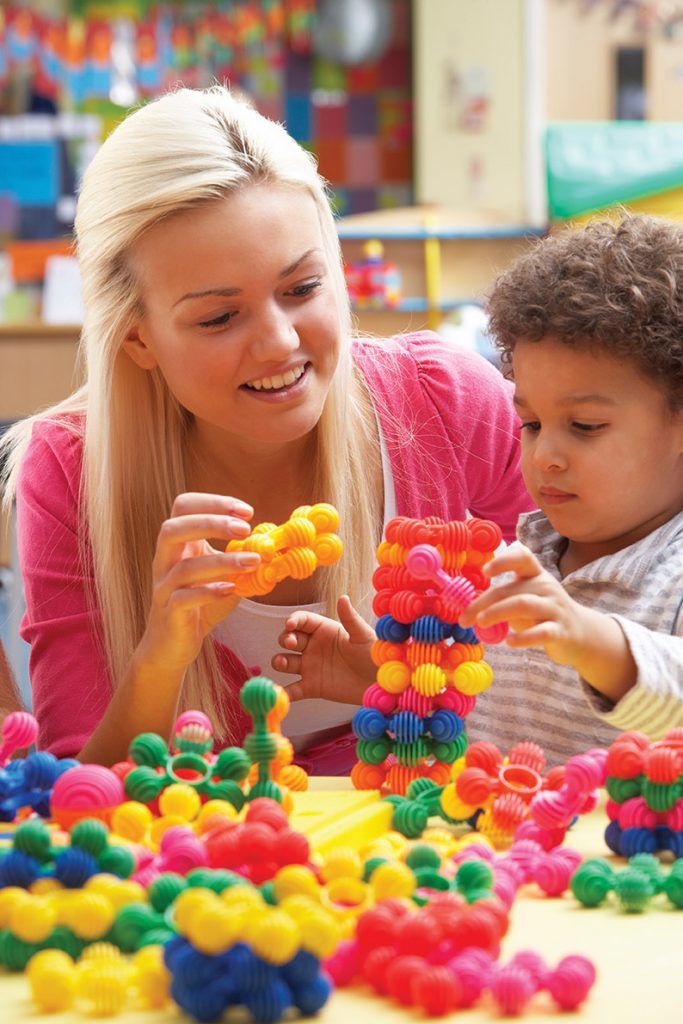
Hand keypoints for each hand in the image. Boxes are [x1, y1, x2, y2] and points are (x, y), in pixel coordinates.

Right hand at [138, 492, 259, 673]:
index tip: (246, 512)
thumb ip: (244, 559)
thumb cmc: (200, 605)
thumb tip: (279, 546)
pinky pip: (183, 598)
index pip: (184, 507)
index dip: (214, 502)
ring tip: (253, 560)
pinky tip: (231, 589)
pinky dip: (209, 591)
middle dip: (211, 523)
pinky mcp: (169, 613)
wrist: (172, 645)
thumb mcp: (225, 575)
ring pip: (183, 568)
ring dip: (222, 561)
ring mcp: (164, 587)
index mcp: (178, 545)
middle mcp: (164, 561)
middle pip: (173, 528)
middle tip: (245, 529)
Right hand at [272, 595, 375, 703]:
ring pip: (286, 662)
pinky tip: (279, 695)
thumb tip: (343, 597)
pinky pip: (293, 690)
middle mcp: (313, 646)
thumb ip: (351, 618)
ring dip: (280, 661)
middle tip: (289, 643)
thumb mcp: (362, 635)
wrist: (380, 682)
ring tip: (282, 663)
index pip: (302, 620)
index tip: (290, 624)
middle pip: (289, 639)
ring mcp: (310, 667)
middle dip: (285, 639)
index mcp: (324, 630)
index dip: (293, 620)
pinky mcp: (312, 687)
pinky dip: (283, 693)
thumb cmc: (374, 654)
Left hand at [459, 542, 635, 700]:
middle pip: (512, 590)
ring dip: (498, 613)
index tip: (485, 572)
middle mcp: (547, 587)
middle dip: (484, 603)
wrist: (582, 633)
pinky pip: (542, 632)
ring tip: (481, 623)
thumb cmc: (543, 613)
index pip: (523, 557)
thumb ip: (504, 598)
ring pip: (523, 605)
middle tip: (464, 618)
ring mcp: (556, 608)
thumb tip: (470, 607)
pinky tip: (509, 643)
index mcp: (536, 575)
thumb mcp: (527, 598)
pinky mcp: (562, 631)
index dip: (503, 561)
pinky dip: (524, 638)